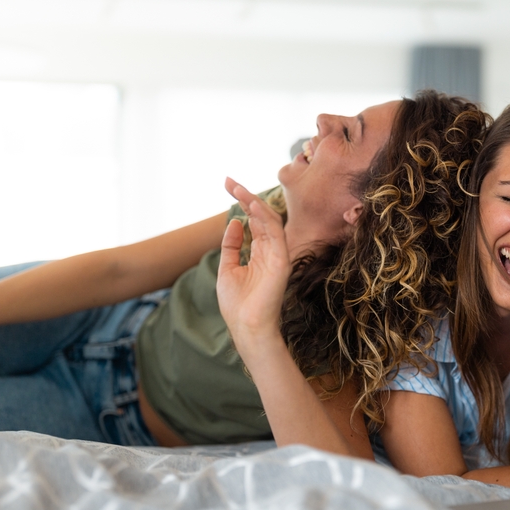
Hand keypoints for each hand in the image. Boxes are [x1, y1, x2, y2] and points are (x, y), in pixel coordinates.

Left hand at [215, 177, 291, 352]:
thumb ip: (231, 246)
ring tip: (237, 189)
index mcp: (260, 253)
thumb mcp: (227, 269)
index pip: (254, 221)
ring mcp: (278, 255)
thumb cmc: (237, 304)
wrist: (246, 327)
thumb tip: (234, 222)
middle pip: (261, 217)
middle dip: (246, 197)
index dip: (243, 203)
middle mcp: (271, 251)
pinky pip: (276, 234)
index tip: (228, 185)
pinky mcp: (281, 262)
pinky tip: (252, 206)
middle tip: (229, 181)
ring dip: (254, 203)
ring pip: (270, 221)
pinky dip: (265, 218)